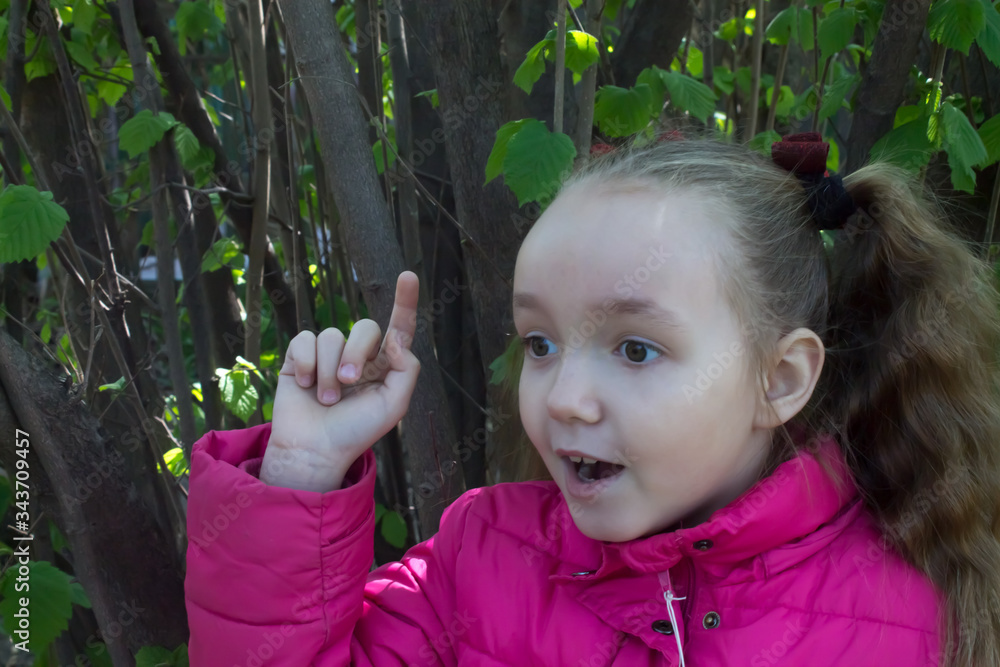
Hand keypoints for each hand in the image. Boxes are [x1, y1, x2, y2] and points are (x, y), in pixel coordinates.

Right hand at [261, 271, 420, 490]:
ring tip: (327, 398)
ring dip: (329, 370)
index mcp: (384, 365)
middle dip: (356, 354)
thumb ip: (406, 369)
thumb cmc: (356, 431)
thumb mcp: (394, 406)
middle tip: (349, 382)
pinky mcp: (299, 357)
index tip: (408, 276)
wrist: (315, 450)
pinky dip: (305, 363)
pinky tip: (304, 384)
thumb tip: (397, 339)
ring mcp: (327, 355)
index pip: (399, 327)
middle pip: (365, 327)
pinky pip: (304, 339)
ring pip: (331, 335)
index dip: (405, 301)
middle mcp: (357, 355)